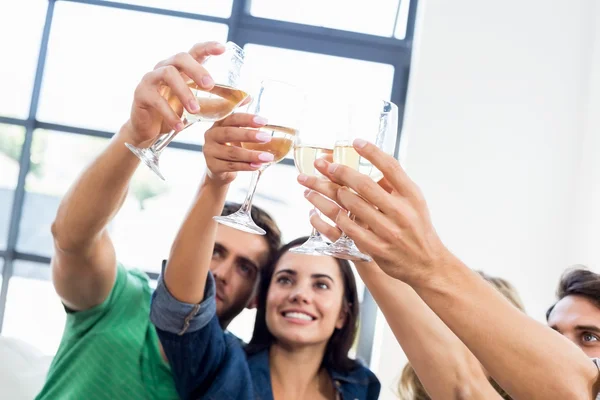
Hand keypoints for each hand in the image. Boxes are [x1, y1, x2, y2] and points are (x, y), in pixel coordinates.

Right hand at [123, 41, 224, 145]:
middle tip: (210, 85)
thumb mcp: (200, 105)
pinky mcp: (141, 94)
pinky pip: (156, 99)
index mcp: (182, 69)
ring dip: (184, 92)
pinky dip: (170, 113)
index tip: (223, 48)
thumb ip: (219, 100)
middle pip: (181, 58)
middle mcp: (165, 68)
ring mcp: (151, 79)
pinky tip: (179, 126)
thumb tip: (246, 99)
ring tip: (195, 110)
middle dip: (197, 69)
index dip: (208, 47)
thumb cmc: (176, 112)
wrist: (149, 130)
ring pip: (168, 74)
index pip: (195, 51)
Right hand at [202, 113, 273, 184]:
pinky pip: (232, 166)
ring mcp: (210, 152)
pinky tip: (257, 165)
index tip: (264, 121)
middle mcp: (211, 136)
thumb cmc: (230, 147)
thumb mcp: (235, 132)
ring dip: (252, 155)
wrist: (219, 171)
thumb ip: (242, 119)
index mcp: (218, 124)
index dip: (247, 119)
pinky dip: (246, 166)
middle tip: (267, 138)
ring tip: (267, 157)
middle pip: (229, 134)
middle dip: (249, 135)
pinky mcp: (213, 166)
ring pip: (232, 153)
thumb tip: (249, 97)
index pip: (232, 118)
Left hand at [297, 139, 449, 283]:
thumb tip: (372, 160)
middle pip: (364, 184)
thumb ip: (394, 184)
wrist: (425, 263)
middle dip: (340, 172)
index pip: (391, 167)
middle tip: (324, 165)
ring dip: (327, 193)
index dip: (372, 152)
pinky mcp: (374, 247)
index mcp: (411, 195)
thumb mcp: (414, 202)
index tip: (356, 142)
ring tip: (310, 186)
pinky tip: (314, 212)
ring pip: (351, 205)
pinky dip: (327, 218)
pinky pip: (345, 229)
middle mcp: (400, 211)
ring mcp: (386, 231)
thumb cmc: (417, 227)